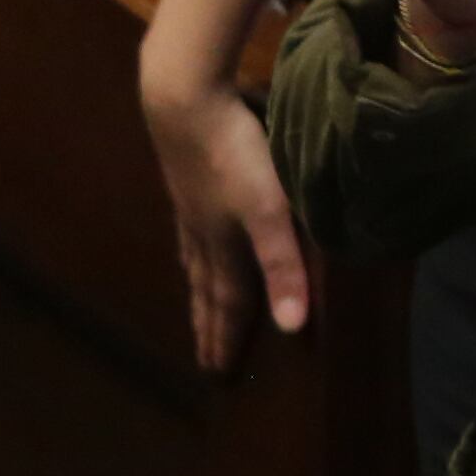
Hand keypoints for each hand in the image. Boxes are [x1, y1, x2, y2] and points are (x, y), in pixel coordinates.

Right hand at [139, 80, 309, 374]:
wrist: (185, 102)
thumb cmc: (233, 156)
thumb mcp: (269, 211)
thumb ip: (282, 265)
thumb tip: (291, 327)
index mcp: (224, 245)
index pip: (227, 302)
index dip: (226, 338)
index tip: (217, 373)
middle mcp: (203, 234)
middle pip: (207, 288)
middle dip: (207, 324)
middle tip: (203, 358)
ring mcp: (190, 208)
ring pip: (194, 260)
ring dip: (197, 289)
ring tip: (195, 305)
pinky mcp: (185, 182)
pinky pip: (187, 232)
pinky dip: (189, 251)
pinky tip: (190, 240)